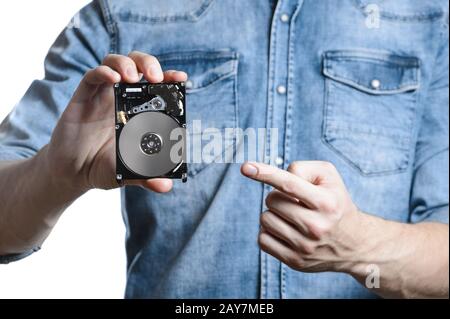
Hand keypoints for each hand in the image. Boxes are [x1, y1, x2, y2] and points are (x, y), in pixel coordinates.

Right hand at [46, 51, 186, 191]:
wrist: (72, 173)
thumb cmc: (104, 167)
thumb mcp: (128, 172)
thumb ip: (146, 176)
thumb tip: (166, 186)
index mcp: (139, 111)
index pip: (157, 86)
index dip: (169, 78)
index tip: (181, 78)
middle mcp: (123, 98)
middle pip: (138, 65)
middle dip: (149, 63)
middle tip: (156, 77)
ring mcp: (103, 95)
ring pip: (115, 62)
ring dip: (126, 63)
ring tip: (132, 77)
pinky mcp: (83, 97)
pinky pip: (92, 76)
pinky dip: (103, 72)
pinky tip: (112, 79)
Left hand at [241, 161, 361, 272]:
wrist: (355, 244)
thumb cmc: (335, 202)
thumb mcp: (329, 177)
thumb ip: (302, 169)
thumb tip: (274, 178)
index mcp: (326, 203)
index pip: (289, 184)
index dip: (265, 173)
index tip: (245, 167)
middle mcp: (317, 226)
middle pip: (272, 200)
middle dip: (278, 196)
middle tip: (294, 202)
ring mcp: (305, 247)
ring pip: (265, 219)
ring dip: (273, 214)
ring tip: (291, 217)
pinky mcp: (295, 261)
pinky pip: (262, 239)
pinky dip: (268, 231)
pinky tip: (285, 230)